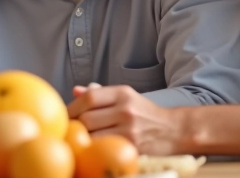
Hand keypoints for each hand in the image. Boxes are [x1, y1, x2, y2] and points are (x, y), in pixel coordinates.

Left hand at [69, 83, 186, 155]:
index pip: (89, 97)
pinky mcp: (132, 147)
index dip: (72, 107)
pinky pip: (104, 148)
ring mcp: (129, 129)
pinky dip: (94, 149)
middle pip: (87, 118)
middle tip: (69, 131)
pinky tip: (92, 149)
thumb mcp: (126, 97)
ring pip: (92, 135)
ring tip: (79, 140)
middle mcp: (126, 109)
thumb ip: (101, 94)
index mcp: (122, 93)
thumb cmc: (145, 113)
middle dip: (75, 125)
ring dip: (82, 139)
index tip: (65, 116)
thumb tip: (75, 90)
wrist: (174, 130)